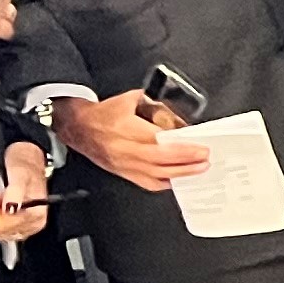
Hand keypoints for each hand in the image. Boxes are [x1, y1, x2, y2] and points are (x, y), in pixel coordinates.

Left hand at [0, 138, 47, 246]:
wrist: (27, 162)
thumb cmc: (26, 165)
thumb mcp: (21, 173)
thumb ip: (16, 190)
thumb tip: (10, 208)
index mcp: (37, 214)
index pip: (9, 225)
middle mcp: (32, 224)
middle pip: (0, 232)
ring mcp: (22, 227)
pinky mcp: (14, 227)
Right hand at [54, 91, 210, 187]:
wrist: (78, 127)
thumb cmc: (103, 114)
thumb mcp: (129, 100)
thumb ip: (154, 105)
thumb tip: (175, 115)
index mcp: (124, 129)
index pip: (156, 141)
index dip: (179, 146)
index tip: (199, 145)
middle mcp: (123, 150)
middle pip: (158, 160)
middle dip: (185, 161)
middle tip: (205, 159)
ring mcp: (122, 164)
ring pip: (154, 175)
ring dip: (179, 174)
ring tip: (199, 170)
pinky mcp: (122, 172)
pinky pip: (146, 182)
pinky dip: (164, 182)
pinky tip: (178, 179)